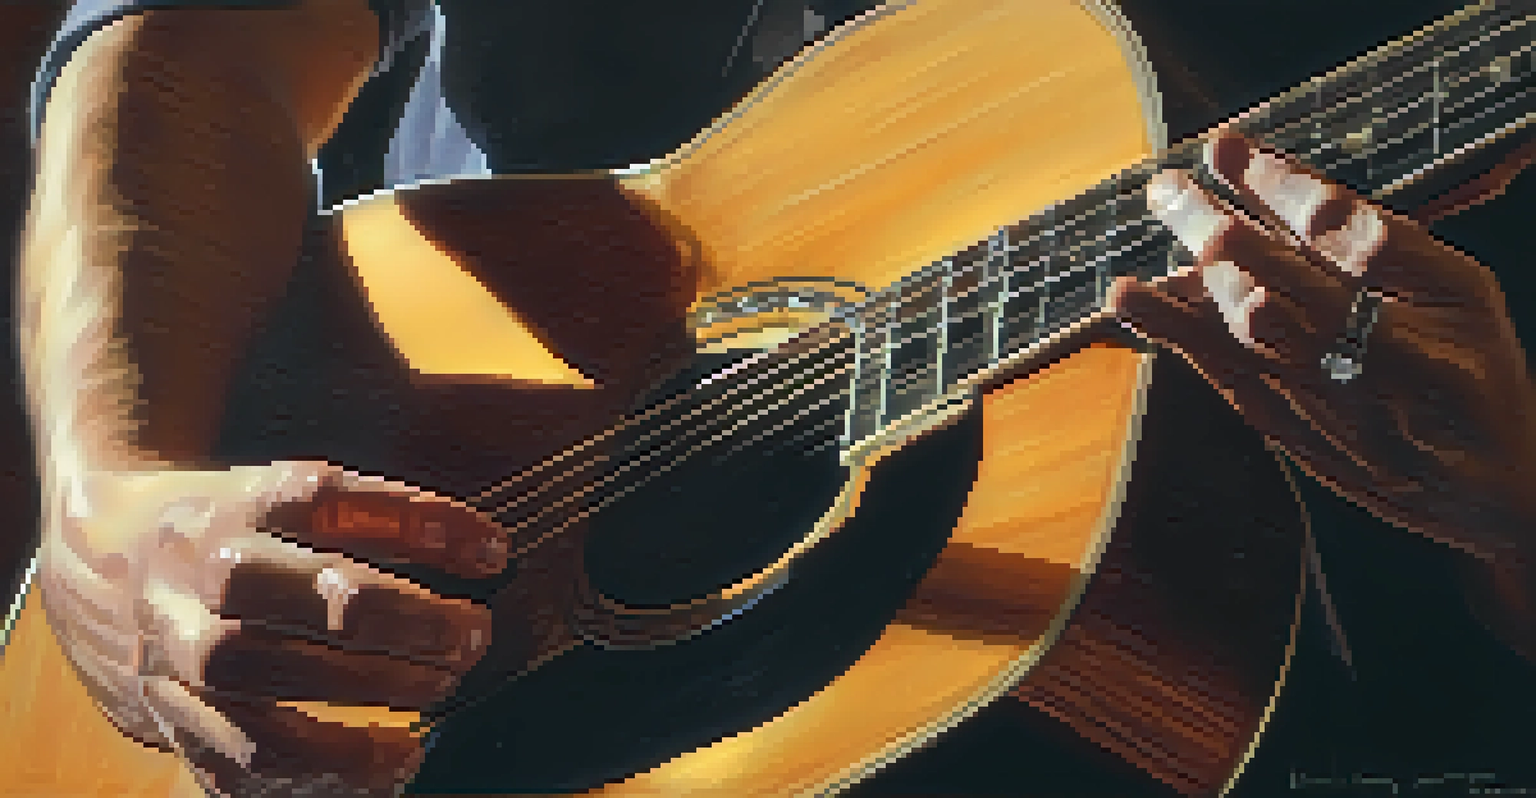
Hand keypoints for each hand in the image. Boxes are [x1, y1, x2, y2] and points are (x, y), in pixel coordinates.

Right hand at [37, 461, 509, 796]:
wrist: (102, 559)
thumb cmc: (240, 525)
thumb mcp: (295, 489)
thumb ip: (382, 513)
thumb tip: (489, 550)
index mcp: (240, 501)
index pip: (332, 499)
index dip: (423, 524)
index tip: (496, 551)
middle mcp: (202, 571)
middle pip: (308, 598)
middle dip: (407, 623)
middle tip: (473, 637)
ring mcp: (176, 648)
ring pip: (260, 684)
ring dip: (359, 704)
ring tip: (431, 715)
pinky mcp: (166, 716)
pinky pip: (232, 761)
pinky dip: (314, 778)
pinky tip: (385, 772)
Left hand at [1110, 132, 1535, 563]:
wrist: (1484, 489)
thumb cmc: (1471, 370)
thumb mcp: (1461, 295)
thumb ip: (1382, 244)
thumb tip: (1293, 192)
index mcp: (1431, 323)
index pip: (1345, 240)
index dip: (1282, 190)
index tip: (1227, 147)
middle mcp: (1373, 370)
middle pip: (1284, 287)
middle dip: (1215, 232)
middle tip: (1165, 188)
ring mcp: (1326, 408)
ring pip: (1243, 340)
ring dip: (1179, 296)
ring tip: (1128, 266)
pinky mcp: (1291, 432)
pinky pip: (1225, 376)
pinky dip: (1176, 334)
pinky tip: (1132, 299)